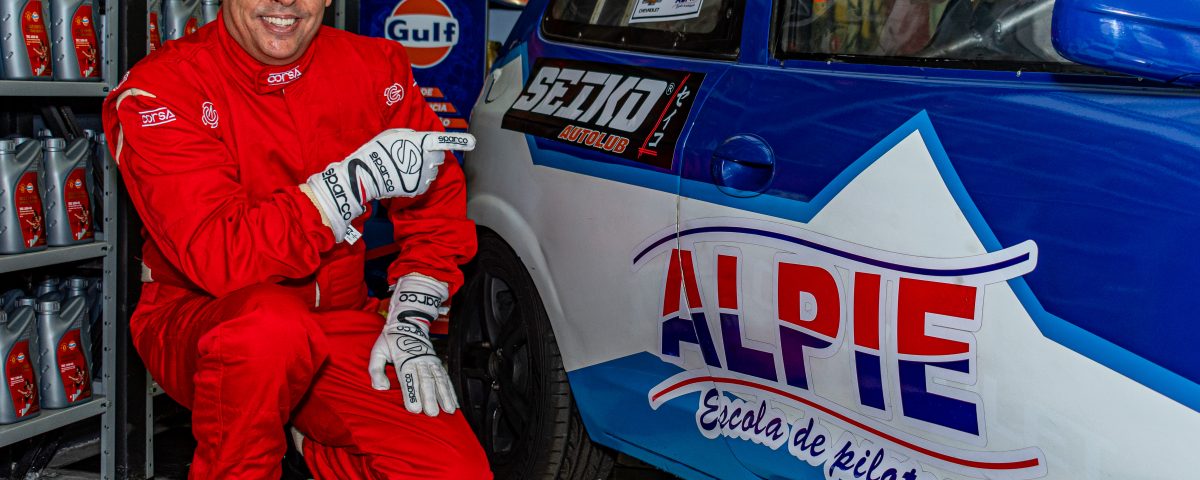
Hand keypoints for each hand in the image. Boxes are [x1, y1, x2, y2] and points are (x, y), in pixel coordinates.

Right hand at [305, 129, 474, 242]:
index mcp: (421, 143)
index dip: (458, 140)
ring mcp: (424, 176)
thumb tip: (423, 142)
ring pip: (433, 169)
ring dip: (424, 166)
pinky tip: (403, 176)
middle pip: (439, 156)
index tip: (473, 141)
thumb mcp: (394, 135)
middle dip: (432, 154)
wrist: (367, 174)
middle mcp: (426, 160)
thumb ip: (413, 136)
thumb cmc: (378, 150)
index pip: (442, 140)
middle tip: (413, 154)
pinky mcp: (420, 188)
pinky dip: (418, 178)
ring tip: (404, 165)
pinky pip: (425, 181)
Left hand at [368, 274, 457, 415]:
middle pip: (426, 381)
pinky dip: (451, 389)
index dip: (412, 394)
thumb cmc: (391, 341)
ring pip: (439, 379)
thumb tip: (380, 387)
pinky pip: (445, 377)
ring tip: (448, 409)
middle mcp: (419, 360)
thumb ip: (376, 370)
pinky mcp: (437, 363)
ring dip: (445, 395)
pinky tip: (455, 401)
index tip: (415, 409)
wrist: (408, 324)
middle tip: (432, 413)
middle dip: (430, 398)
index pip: (408, 379)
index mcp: (404, 359)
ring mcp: (430, 362)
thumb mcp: (377, 351)